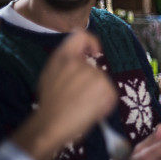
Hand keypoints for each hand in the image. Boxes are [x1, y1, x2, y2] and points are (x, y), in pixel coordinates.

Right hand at [12, 30, 117, 159]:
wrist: (50, 125)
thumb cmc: (49, 103)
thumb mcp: (51, 74)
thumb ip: (66, 61)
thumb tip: (84, 54)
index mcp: (64, 57)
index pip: (81, 35)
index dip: (91, 41)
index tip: (95, 52)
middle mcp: (81, 63)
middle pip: (95, 68)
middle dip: (91, 83)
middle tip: (78, 97)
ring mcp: (95, 75)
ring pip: (103, 83)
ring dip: (97, 94)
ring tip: (82, 106)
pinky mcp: (106, 88)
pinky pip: (111, 94)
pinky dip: (105, 103)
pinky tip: (90, 111)